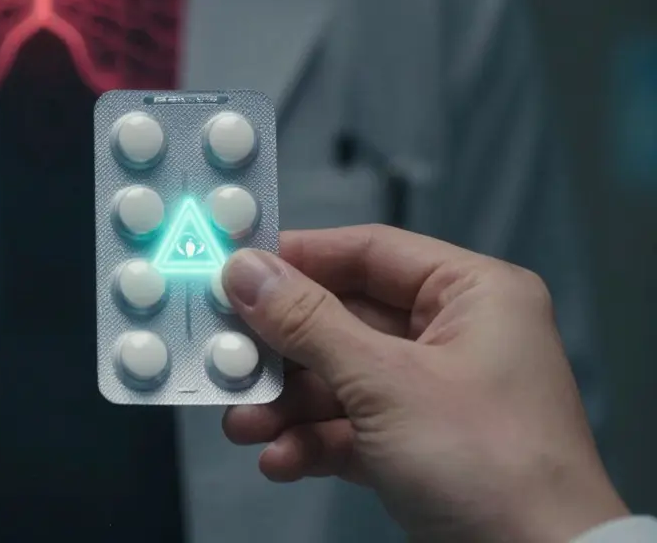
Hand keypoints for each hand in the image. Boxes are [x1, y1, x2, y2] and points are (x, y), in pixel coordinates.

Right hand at [221, 225, 626, 541]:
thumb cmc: (491, 466)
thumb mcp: (384, 382)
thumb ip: (307, 322)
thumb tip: (247, 272)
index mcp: (473, 295)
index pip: (370, 251)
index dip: (299, 258)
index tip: (234, 268)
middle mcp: (457, 336)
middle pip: (344, 319)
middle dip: (281, 349)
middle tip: (227, 353)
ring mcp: (437, 395)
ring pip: (340, 378)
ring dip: (287, 403)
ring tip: (243, 423)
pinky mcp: (421, 448)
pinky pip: (351, 427)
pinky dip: (312, 441)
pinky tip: (279, 458)